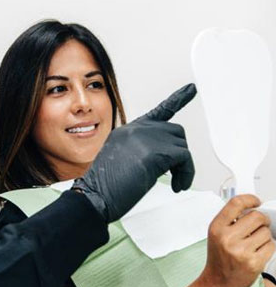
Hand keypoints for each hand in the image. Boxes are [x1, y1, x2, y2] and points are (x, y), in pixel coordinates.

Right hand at [73, 83, 195, 221]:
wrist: (95, 197)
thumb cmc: (106, 189)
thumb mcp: (123, 163)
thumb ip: (141, 152)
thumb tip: (164, 159)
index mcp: (127, 131)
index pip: (158, 112)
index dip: (177, 99)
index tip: (191, 89)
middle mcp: (135, 129)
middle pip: (174, 132)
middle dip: (179, 154)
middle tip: (175, 175)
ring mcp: (144, 137)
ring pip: (182, 145)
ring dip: (183, 167)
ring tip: (175, 182)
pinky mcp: (154, 151)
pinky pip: (184, 159)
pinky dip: (186, 174)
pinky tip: (178, 185)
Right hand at [201, 194, 274, 286]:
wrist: (218, 282)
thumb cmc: (219, 258)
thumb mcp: (217, 235)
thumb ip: (230, 220)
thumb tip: (252, 207)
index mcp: (217, 228)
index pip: (236, 204)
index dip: (250, 199)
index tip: (256, 202)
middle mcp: (227, 238)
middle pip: (257, 217)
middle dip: (262, 220)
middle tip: (259, 225)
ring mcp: (241, 251)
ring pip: (266, 232)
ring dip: (264, 236)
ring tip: (254, 243)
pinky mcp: (254, 263)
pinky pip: (271, 246)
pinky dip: (268, 247)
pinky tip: (258, 252)